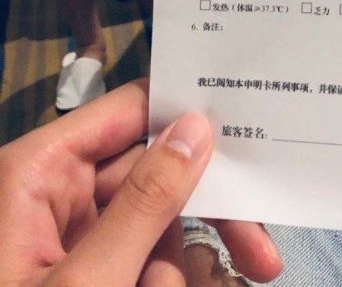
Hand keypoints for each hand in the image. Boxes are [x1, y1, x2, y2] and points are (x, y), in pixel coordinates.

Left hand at [0, 79, 282, 285]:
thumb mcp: (86, 286)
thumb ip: (145, 204)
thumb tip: (196, 129)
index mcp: (39, 171)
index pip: (129, 112)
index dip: (187, 114)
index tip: (249, 129)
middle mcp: (56, 192)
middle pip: (155, 170)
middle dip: (206, 213)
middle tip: (261, 253)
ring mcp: (72, 234)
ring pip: (157, 220)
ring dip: (180, 266)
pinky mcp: (87, 270)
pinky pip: (144, 256)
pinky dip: (163, 280)